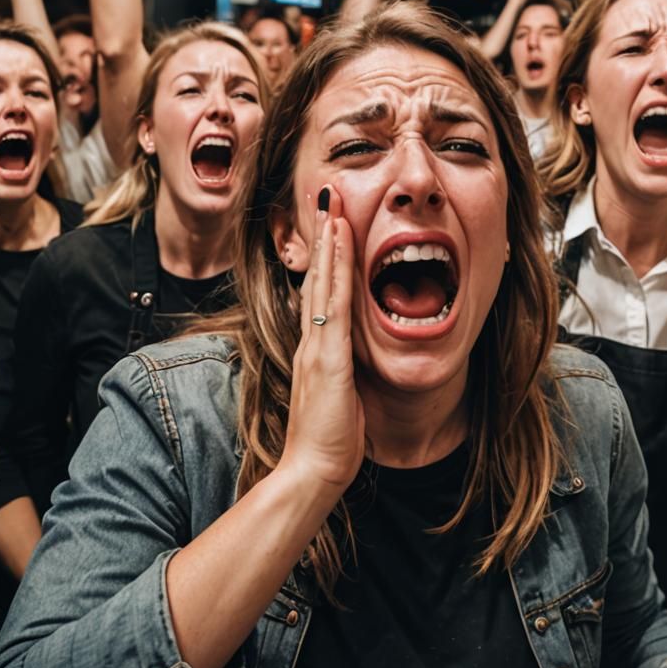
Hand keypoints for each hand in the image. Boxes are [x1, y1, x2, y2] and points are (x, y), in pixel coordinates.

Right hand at [278, 186, 364, 491]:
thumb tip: (354, 368)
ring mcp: (317, 344)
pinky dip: (337, 266)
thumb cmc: (329, 443)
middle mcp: (312, 340)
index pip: (320, 294)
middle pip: (317, 276)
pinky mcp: (327, 354)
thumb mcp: (340, 399)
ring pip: (323, 279)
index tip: (331, 228)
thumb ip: (344, 377)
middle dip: (323, 235)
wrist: (313, 471)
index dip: (324, 260)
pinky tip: (340, 239)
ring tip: (333, 202)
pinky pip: (335, 299)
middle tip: (326, 196)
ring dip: (329, 238)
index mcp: (316, 351)